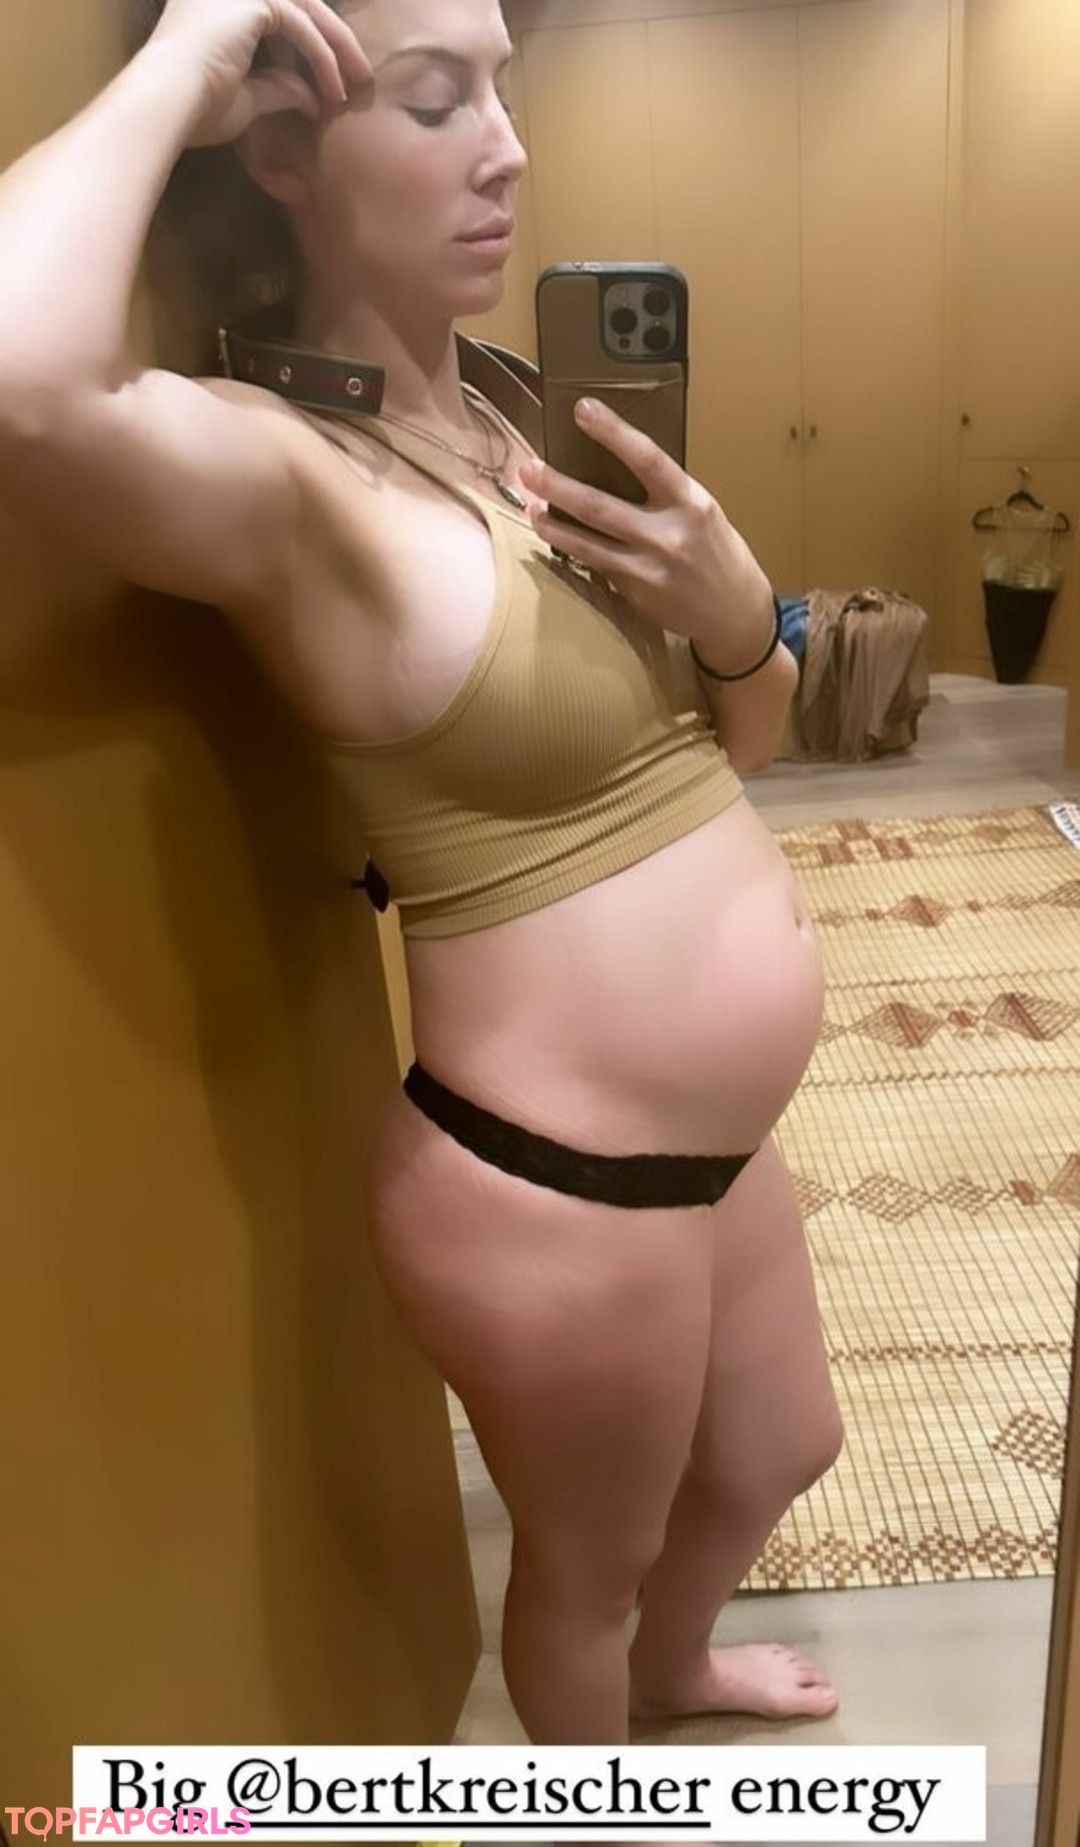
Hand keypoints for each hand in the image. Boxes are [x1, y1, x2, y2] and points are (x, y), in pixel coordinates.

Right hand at [150, 0, 372, 147]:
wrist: (166, 103)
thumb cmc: (194, 109)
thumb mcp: (245, 100)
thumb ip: (277, 90)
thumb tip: (309, 98)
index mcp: (217, 6)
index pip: (279, 11)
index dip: (311, 41)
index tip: (334, 77)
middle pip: (298, 4)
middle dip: (334, 38)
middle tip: (360, 75)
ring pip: (306, 10)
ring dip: (337, 46)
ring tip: (358, 83)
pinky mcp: (253, 0)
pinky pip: (302, 27)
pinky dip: (323, 59)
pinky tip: (334, 91)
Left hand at [518, 398, 773, 656]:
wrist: (734, 612)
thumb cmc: (716, 551)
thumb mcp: (701, 511)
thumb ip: (664, 492)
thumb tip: (612, 465)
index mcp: (690, 501)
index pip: (647, 458)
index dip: (612, 432)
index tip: (581, 409)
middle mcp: (667, 533)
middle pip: (598, 506)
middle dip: (556, 486)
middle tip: (527, 467)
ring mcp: (647, 567)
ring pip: (585, 542)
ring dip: (551, 524)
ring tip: (529, 505)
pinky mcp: (633, 592)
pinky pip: (594, 564)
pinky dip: (570, 548)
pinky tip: (554, 535)